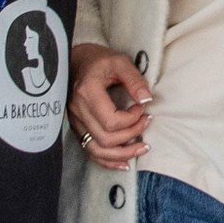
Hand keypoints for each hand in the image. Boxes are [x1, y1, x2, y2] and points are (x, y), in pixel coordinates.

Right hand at [69, 43, 151, 169]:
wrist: (76, 62)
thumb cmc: (99, 60)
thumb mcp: (120, 62)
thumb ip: (134, 80)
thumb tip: (147, 99)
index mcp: (87, 93)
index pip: (111, 121)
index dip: (132, 119)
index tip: (142, 108)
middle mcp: (78, 111)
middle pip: (105, 139)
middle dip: (131, 135)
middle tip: (147, 122)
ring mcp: (76, 121)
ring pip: (97, 150)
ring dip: (122, 154)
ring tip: (142, 148)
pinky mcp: (77, 128)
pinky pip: (90, 151)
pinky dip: (108, 161)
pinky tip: (124, 162)